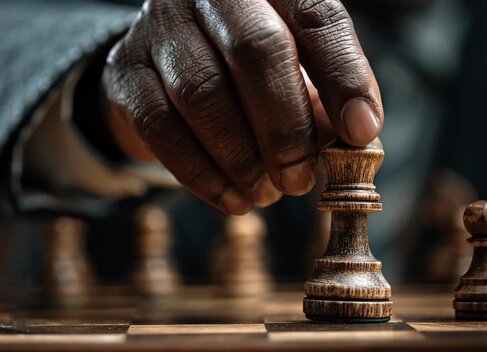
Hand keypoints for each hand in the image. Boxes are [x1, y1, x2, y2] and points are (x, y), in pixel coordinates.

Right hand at [101, 0, 382, 214]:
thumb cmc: (241, 71)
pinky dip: (201, 174)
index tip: (361, 133)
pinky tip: (231, 198)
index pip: (316, 16)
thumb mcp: (291, 70)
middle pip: (255, 51)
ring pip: (203, 93)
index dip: (344, 76)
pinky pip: (161, 128)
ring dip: (241, 158)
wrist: (163, 67)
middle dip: (285, 128)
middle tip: (301, 179)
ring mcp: (159, 28)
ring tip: (267, 193)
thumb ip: (323, 96)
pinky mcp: (125, 71)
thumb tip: (353, 142)